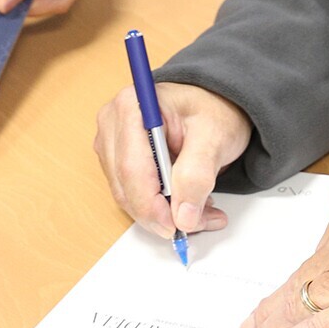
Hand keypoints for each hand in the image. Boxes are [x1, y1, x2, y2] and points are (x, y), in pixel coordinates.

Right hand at [92, 80, 250, 238]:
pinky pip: (133, 194)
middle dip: (161, 214)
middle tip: (198, 223)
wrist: (215, 101)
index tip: (174, 226)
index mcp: (132, 106)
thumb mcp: (215, 136)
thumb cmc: (213, 107)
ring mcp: (112, 143)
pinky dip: (160, 207)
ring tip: (202, 212)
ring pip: (128, 195)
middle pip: (127, 185)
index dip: (150, 204)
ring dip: (163, 214)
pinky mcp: (119, 159)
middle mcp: (113, 123)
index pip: (132, 168)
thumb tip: (183, 217)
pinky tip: (187, 204)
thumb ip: (197, 174)